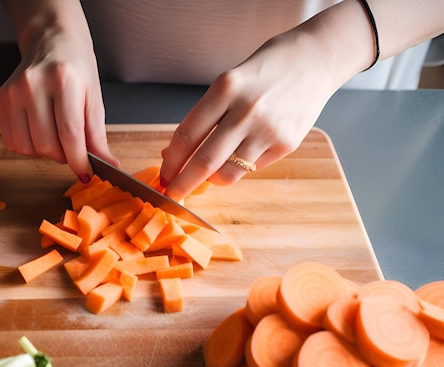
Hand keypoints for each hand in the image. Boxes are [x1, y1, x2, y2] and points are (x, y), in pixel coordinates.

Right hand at [0, 4, 118, 182]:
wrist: (51, 40)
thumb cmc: (77, 69)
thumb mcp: (95, 98)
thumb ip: (98, 135)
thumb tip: (108, 165)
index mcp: (63, 80)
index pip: (70, 133)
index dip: (78, 160)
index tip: (87, 173)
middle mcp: (33, 84)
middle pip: (47, 145)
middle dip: (64, 157)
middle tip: (73, 150)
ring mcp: (13, 91)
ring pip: (27, 148)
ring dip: (46, 154)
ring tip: (57, 139)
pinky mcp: (1, 99)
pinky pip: (12, 142)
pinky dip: (29, 147)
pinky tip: (40, 133)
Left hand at [159, 33, 341, 201]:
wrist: (314, 61)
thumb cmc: (264, 71)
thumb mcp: (228, 83)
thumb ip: (204, 117)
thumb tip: (173, 153)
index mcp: (225, 89)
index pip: (187, 135)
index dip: (170, 162)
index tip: (162, 176)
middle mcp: (246, 111)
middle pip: (203, 161)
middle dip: (182, 184)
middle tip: (172, 194)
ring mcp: (268, 130)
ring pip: (227, 173)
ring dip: (211, 179)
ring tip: (209, 172)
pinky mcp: (286, 144)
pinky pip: (251, 168)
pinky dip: (239, 167)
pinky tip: (243, 151)